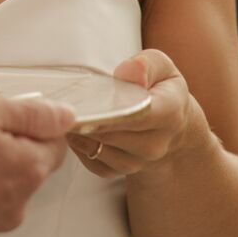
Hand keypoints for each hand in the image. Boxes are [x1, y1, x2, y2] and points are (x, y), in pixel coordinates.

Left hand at [68, 50, 206, 180]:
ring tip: (65, 114)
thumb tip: (130, 71)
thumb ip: (147, 65)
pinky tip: (73, 129)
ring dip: (80, 133)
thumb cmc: (162, 90)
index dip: (111, 110)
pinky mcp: (121, 171)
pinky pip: (94, 163)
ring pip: (101, 150)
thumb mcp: (162, 68)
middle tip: (63, 105)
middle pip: (113, 134)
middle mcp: (155, 144)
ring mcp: (139, 161)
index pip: (137, 115)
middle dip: (88, 120)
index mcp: (169, 114)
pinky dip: (79, 148)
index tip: (89, 103)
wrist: (174, 129)